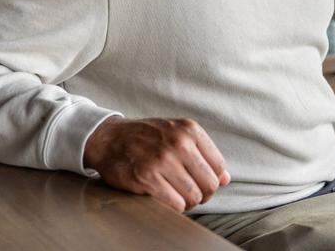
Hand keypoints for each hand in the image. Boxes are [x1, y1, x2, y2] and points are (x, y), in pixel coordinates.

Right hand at [83, 116, 230, 211]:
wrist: (108, 138)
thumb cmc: (145, 138)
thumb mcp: (176, 134)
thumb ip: (202, 154)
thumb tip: (226, 180)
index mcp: (189, 129)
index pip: (219, 167)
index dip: (211, 180)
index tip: (198, 181)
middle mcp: (179, 142)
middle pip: (209, 184)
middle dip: (201, 194)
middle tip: (187, 193)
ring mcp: (163, 160)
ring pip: (194, 197)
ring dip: (187, 202)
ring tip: (176, 195)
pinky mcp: (147, 177)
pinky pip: (176, 204)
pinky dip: (173, 206)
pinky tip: (164, 197)